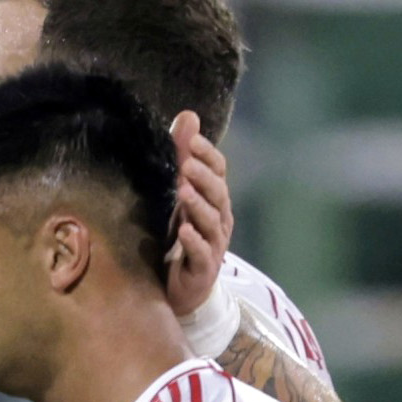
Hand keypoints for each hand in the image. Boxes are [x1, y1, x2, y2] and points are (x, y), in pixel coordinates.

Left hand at [167, 112, 233, 322]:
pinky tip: (184, 230)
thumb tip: (188, 115)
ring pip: (211, 222)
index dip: (208, 155)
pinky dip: (194, 241)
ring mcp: (213, 244)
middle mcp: (219, 220)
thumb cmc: (184, 235)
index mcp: (216, 200)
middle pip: (218, 194)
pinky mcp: (203, 268)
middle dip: (203, 178)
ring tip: (182, 191)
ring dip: (197, 205)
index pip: (219, 171)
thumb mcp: (181, 194)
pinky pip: (201, 253)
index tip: (191, 140)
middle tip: (186, 163)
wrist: (184, 287)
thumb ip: (183, 156)